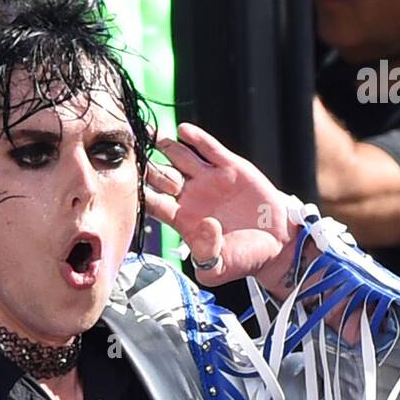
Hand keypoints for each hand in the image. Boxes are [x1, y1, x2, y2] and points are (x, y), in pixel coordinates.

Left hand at [144, 122, 297, 292]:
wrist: (275, 245)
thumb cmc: (243, 259)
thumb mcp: (219, 268)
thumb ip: (206, 253)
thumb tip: (206, 224)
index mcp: (182, 221)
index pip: (153, 202)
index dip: (139, 191)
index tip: (124, 181)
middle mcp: (191, 197)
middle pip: (160, 175)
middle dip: (145, 163)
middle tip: (130, 150)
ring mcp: (209, 180)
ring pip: (180, 157)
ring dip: (164, 144)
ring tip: (148, 131)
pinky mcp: (229, 168)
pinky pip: (209, 149)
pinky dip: (196, 138)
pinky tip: (183, 130)